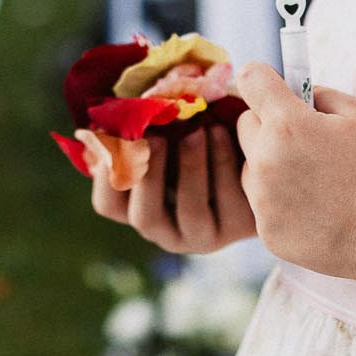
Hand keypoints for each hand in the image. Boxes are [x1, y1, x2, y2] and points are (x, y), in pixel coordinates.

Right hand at [89, 124, 256, 253]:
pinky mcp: (239, 226)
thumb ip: (141, 128)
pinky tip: (222, 130)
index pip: (108, 204)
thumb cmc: (196, 137)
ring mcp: (204, 234)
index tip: (116, 135)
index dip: (105, 175)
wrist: (252, 158)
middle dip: (149, 175)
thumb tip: (103, 121)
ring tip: (197, 130)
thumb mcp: (168, 134)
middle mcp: (167, 231)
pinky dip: (222, 161)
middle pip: (145, 217)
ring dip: (190, 167)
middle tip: (158, 137)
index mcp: (140, 207)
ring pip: (191, 210)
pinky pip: (229, 198)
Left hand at [235, 62, 355, 287]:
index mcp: (287, 124)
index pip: (250, 79)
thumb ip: (320, 94)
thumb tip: (295, 93)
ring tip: (312, 179)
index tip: (273, 87)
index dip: (262, 78)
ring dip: (270, 165)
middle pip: (245, 124)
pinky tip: (315, 208)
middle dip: (268, 124)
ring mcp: (262, 201)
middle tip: (304, 139)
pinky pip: (261, 204)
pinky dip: (280, 202)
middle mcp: (265, 161)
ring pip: (250, 166)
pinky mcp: (267, 232)